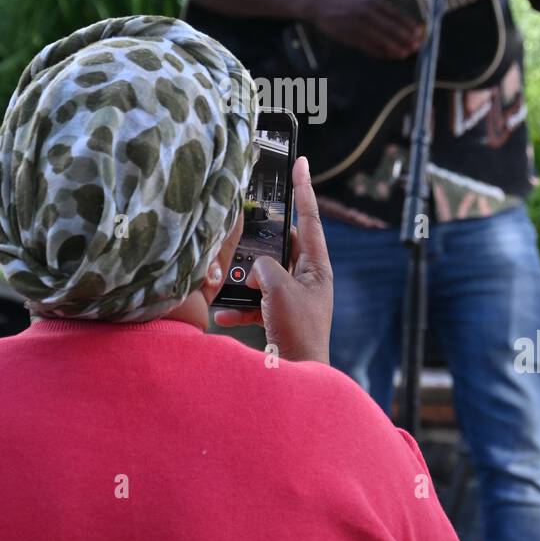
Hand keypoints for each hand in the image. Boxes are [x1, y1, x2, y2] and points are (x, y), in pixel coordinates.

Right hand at [213, 155, 333, 363]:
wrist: (295, 378)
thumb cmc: (296, 332)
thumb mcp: (278, 290)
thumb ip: (265, 266)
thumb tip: (256, 268)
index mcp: (317, 268)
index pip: (310, 219)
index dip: (303, 189)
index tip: (300, 161)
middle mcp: (307, 280)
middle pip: (281, 246)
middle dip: (259, 241)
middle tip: (242, 225)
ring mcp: (293, 298)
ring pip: (263, 274)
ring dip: (244, 277)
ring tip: (226, 276)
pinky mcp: (278, 316)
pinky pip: (255, 302)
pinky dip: (239, 305)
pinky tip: (222, 312)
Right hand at [310, 0, 424, 58]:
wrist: (319, 2)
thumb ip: (379, 7)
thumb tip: (399, 19)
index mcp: (370, 0)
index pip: (394, 13)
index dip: (408, 24)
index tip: (419, 31)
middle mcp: (364, 12)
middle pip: (389, 28)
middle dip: (404, 38)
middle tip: (416, 45)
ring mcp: (355, 25)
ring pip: (379, 39)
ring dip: (394, 48)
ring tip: (405, 53)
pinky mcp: (348, 36)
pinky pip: (367, 46)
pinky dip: (379, 52)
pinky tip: (388, 55)